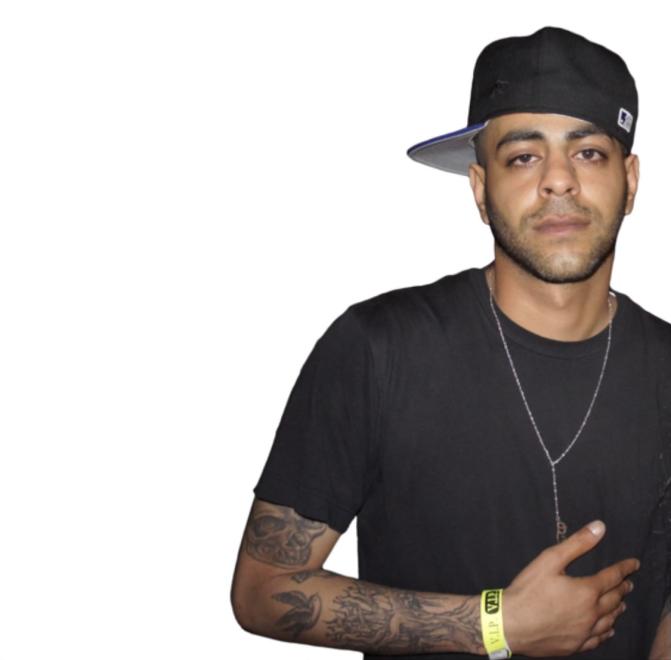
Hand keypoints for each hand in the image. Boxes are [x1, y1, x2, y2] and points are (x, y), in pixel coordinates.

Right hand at [502, 520, 638, 656]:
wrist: (511, 625)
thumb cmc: (528, 591)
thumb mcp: (550, 559)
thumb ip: (577, 543)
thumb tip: (599, 527)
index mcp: (586, 591)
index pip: (612, 577)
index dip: (624, 568)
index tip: (634, 564)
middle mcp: (591, 614)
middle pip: (614, 599)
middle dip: (622, 588)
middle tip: (628, 583)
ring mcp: (584, 632)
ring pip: (609, 620)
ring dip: (617, 609)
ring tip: (621, 603)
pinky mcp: (575, 646)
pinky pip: (598, 639)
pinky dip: (607, 631)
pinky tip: (608, 629)